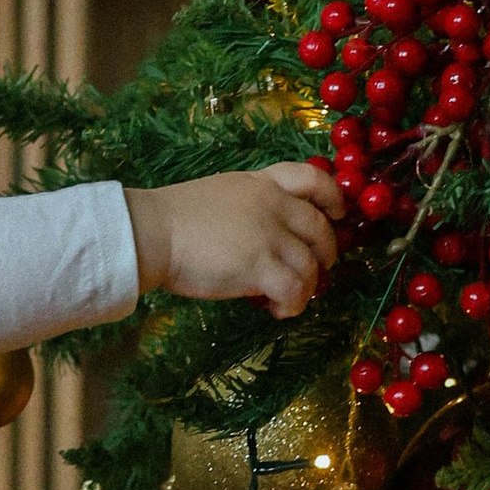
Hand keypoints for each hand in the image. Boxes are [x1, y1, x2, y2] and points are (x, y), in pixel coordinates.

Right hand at [126, 166, 342, 318]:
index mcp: (262, 183)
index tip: (338, 213)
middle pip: (320, 229)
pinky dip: (292, 305)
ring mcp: (270, 235)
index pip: (313, 178)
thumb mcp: (221, 194)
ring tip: (287, 301)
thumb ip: (251, 207)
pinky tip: (277, 311)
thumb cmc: (174, 217)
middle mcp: (273, 205)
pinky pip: (294, 291)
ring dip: (306, 289)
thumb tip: (267, 237)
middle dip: (326, 255)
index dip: (333, 197)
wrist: (152, 232)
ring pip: (310, 267)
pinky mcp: (261, 267)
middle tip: (316, 272)